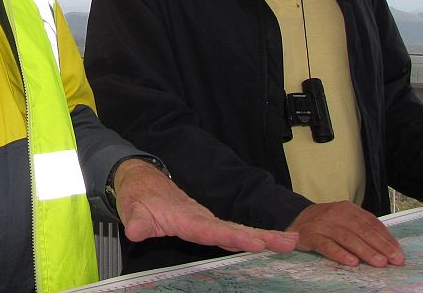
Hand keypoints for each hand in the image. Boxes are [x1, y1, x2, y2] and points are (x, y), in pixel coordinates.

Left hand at [114, 159, 297, 253]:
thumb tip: (135, 230)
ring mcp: (205, 220)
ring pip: (238, 229)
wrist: (141, 180)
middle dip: (263, 236)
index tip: (256, 243)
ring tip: (290, 242)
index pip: (213, 230)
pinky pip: (232, 231)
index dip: (234, 237)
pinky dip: (253, 236)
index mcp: (186, 218)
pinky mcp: (206, 223)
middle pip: (235, 228)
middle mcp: (201, 218)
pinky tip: (269, 243)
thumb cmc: (138, 196)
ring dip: (264, 236)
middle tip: (290, 241)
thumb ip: (137, 221)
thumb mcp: (132, 209)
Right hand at [287, 201, 403, 266]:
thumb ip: (363, 231)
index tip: (398, 253)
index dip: (386, 238)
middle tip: (394, 259)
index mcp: (349, 209)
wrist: (295, 219)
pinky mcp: (310, 235)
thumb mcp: (345, 221)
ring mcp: (322, 224)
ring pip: (347, 237)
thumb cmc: (326, 224)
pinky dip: (339, 253)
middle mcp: (336, 214)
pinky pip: (326, 245)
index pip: (372, 223)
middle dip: (380, 246)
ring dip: (364, 251)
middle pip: (362, 230)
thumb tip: (389, 249)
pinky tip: (351, 262)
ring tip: (378, 262)